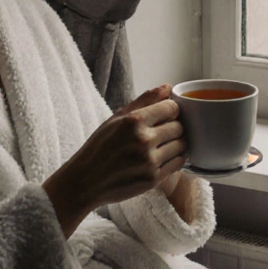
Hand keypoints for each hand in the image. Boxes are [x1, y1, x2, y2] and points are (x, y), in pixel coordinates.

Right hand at [42, 85, 186, 236]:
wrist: (85, 181)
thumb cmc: (100, 146)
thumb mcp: (116, 117)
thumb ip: (144, 100)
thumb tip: (168, 87)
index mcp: (133, 121)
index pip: (172, 108)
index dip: (171, 110)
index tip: (165, 115)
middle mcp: (143, 140)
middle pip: (179, 127)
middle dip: (174, 127)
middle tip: (163, 131)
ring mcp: (149, 161)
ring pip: (182, 145)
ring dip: (176, 143)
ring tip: (162, 145)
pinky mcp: (153, 179)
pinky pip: (179, 163)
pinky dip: (175, 159)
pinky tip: (163, 157)